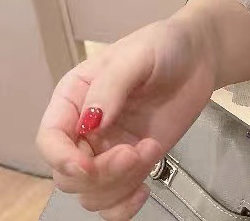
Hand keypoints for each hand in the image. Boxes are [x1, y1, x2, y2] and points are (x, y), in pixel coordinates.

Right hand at [36, 13, 217, 219]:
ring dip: (120, 184)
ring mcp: (109, 149)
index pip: (50, 139)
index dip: (63, 159)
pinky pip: (114, 201)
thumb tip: (91, 123)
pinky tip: (144, 190)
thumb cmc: (164, 45)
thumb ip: (111, 86)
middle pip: (69, 174)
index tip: (89, 165)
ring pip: (91, 192)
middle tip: (136, 152)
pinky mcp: (134, 163)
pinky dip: (123, 207)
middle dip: (100, 173)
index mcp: (74, 96)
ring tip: (151, 151)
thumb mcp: (137, 55)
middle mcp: (85, 128)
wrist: (199, 56)